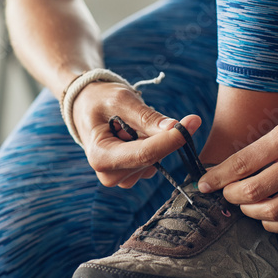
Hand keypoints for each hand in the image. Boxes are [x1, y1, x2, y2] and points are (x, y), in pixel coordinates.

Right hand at [72, 82, 201, 187]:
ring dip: (152, 140)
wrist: (84, 107)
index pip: (145, 154)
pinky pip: (153, 162)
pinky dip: (151, 145)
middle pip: (151, 158)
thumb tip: (175, 128)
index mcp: (100, 156)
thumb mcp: (121, 100)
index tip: (193, 121)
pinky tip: (134, 134)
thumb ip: (147, 116)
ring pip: (155, 160)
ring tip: (130, 124)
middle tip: (156, 114)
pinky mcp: (130, 176)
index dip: (172, 139)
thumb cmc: (99, 100)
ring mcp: (120, 178)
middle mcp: (109, 174)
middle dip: (162, 137)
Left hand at [197, 95, 277, 232]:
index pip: (242, 163)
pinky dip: (276, 224)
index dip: (217, 178)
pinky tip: (268, 217)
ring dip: (252, 212)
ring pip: (274, 211)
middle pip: (254, 192)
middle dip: (232, 197)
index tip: (203, 185)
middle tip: (226, 194)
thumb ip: (265, 148)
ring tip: (246, 205)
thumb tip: (232, 172)